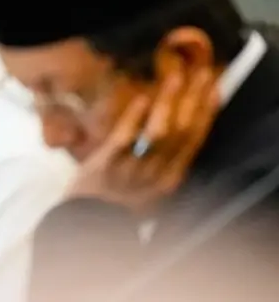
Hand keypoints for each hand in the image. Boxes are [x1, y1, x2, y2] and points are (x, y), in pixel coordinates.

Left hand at [68, 69, 218, 213]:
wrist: (88, 225)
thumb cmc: (117, 203)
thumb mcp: (149, 187)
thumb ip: (163, 163)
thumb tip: (176, 130)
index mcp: (170, 179)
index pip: (194, 142)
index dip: (206, 114)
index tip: (213, 91)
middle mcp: (157, 175)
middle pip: (182, 133)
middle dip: (195, 101)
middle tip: (202, 76)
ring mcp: (132, 170)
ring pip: (158, 134)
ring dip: (169, 103)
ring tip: (175, 78)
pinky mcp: (107, 165)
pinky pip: (126, 139)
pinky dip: (136, 117)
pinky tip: (143, 99)